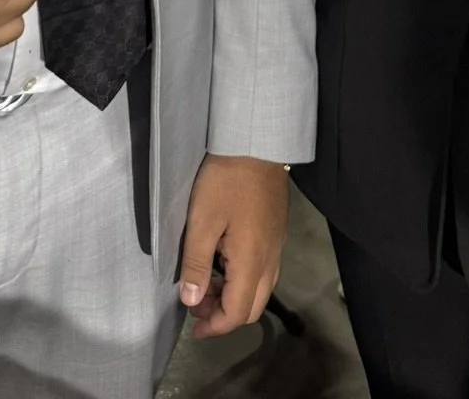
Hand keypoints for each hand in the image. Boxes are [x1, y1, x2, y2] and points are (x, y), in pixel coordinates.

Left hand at [179, 155, 288, 337]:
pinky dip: (243, 278)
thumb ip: (195, 265)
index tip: (194, 327)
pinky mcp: (277, 231)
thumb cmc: (226, 181)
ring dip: (234, 295)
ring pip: (260, 289)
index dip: (215, 327)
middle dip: (224, 314)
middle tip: (197, 301)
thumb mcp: (202, 221)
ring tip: (207, 279)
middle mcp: (270, 259)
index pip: (238, 314)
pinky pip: (264, 270)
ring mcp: (277, 245)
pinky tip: (224, 258)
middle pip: (253, 307)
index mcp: (253, 262)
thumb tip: (191, 302)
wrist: (257, 142)